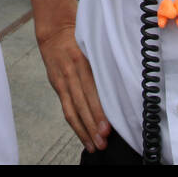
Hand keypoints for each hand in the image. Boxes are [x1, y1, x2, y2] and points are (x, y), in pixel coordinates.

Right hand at [37, 25, 110, 151]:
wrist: (55, 31)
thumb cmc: (80, 38)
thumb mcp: (93, 45)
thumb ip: (103, 64)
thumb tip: (122, 87)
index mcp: (83, 61)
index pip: (91, 91)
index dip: (98, 110)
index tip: (107, 127)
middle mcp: (71, 73)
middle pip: (82, 104)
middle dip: (92, 125)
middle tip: (103, 142)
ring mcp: (62, 81)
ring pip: (73, 110)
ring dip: (84, 130)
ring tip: (95, 146)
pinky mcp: (57, 86)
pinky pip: (66, 109)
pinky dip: (76, 125)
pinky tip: (84, 137)